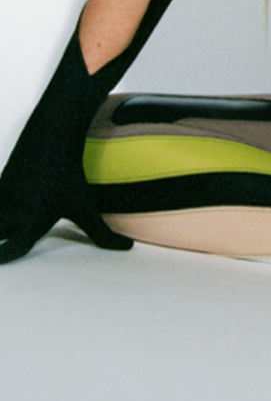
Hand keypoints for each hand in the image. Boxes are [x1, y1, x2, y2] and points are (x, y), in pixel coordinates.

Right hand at [0, 114, 132, 262]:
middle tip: (5, 243)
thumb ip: (103, 234)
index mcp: (30, 225)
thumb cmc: (69, 177)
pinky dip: (1, 210)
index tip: (2, 261)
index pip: (9, 251)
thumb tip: (128, 248)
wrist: (50, 138)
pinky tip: (10, 210)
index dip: (4, 257)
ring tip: (10, 224)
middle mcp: (10, 214)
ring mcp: (0, 201)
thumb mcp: (86, 207)